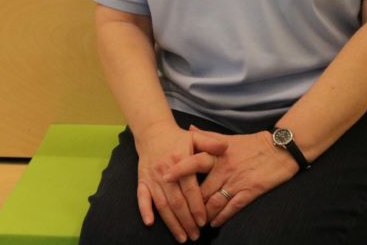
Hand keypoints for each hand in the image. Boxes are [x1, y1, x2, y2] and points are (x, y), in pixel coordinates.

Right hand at [134, 121, 225, 241]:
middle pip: (176, 201)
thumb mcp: (195, 137)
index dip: (196, 206)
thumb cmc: (178, 137)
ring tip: (181, 237)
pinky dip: (144, 210)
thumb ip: (210, 143)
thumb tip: (225, 147)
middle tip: (195, 235)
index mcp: (180, 161)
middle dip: (186, 221)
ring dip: (171, 222)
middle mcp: (165, 172)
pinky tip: (150, 223)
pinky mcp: (142, 180)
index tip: (203, 221)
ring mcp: (152, 177)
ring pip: (162, 204)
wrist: (153, 132)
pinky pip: (142, 197)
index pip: (189, 189)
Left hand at [165, 126, 298, 226]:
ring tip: (196, 222)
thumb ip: (207, 137)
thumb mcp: (228, 138)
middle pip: (201, 190)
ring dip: (204, 215)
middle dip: (190, 204)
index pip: (194, 161)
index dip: (179, 170)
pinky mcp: (250, 191)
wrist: (279, 149)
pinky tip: (215, 223)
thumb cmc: (252, 143)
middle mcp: (225, 169)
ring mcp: (237, 181)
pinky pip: (232, 207)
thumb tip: (189, 130)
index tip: (165, 177)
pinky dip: (222, 217)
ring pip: (214, 203)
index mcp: (218, 154)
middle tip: (180, 213)